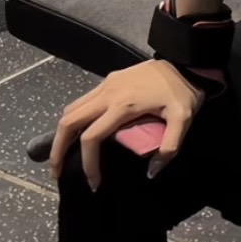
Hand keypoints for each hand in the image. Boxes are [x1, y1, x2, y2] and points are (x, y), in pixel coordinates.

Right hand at [48, 58, 203, 189]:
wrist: (184, 59)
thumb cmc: (183, 91)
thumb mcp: (183, 119)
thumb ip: (169, 147)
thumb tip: (151, 172)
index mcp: (122, 106)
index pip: (91, 138)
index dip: (88, 164)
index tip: (94, 182)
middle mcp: (107, 94)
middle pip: (69, 122)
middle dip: (58, 149)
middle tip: (56, 172)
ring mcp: (106, 84)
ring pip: (72, 109)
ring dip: (63, 133)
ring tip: (62, 155)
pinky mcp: (109, 79)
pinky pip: (82, 100)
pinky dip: (74, 119)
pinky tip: (79, 132)